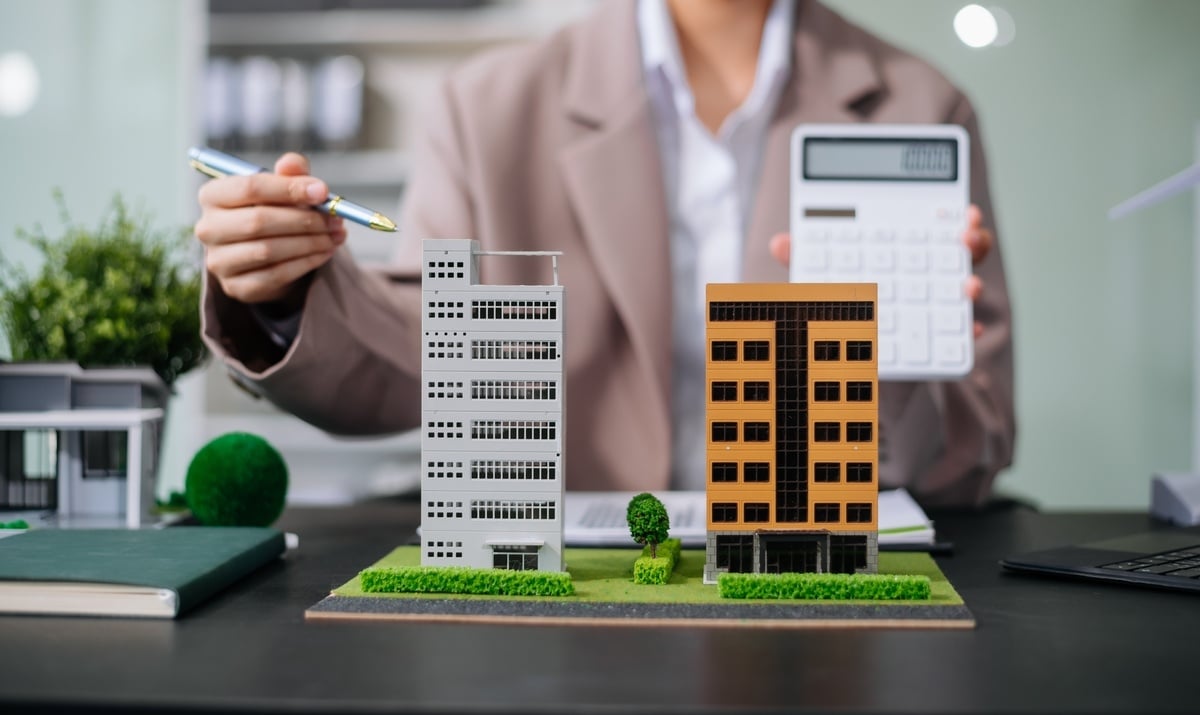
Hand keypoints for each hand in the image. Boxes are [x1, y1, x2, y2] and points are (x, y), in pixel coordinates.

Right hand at [194, 153, 347, 304]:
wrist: (264, 255)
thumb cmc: (272, 212)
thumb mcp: (282, 188)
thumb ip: (290, 173)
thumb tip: (298, 168)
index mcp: (213, 195)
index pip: (250, 188)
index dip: (289, 189)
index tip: (322, 192)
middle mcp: (208, 228)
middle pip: (259, 221)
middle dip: (304, 220)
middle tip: (336, 219)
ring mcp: (219, 261)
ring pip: (269, 250)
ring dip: (310, 243)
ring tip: (336, 235)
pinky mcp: (236, 287)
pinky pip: (276, 275)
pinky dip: (306, 263)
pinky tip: (325, 253)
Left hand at [767, 203, 992, 338]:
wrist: (843, 350)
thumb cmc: (837, 300)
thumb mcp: (819, 276)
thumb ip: (804, 259)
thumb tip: (781, 243)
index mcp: (907, 248)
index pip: (938, 226)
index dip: (958, 218)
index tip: (966, 213)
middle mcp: (929, 273)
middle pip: (962, 252)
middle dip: (974, 242)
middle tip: (968, 237)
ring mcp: (935, 306)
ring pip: (964, 288)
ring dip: (972, 283)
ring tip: (969, 285)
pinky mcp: (935, 339)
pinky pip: (958, 335)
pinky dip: (965, 331)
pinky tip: (967, 328)